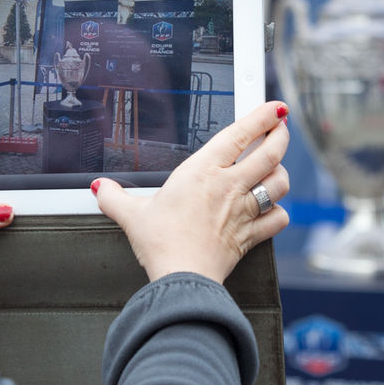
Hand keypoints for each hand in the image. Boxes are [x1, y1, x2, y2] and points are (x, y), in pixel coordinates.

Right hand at [94, 101, 290, 282]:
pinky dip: (279, 214)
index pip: (241, 134)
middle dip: (281, 136)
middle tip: (282, 128)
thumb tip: (101, 189)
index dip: (263, 116)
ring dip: (282, 173)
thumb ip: (115, 198)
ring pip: (279, 183)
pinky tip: (273, 211)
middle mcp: (230, 186)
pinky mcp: (251, 235)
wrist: (182, 276)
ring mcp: (244, 210)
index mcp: (204, 171)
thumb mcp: (133, 215)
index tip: (275, 107)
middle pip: (271, 153)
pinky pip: (277, 219)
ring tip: (277, 167)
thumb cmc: (162, 243)